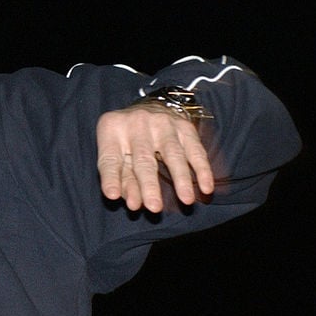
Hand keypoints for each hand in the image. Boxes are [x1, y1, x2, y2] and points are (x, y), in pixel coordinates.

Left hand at [96, 103, 214, 211]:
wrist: (149, 107)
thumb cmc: (127, 140)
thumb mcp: (116, 155)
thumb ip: (122, 180)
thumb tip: (134, 204)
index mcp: (111, 130)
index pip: (110, 159)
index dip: (110, 178)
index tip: (112, 195)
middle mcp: (136, 123)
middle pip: (143, 159)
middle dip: (149, 185)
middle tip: (154, 208)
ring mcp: (162, 123)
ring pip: (173, 154)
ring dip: (181, 179)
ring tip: (186, 200)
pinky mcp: (184, 126)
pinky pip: (195, 150)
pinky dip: (202, 169)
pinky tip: (206, 187)